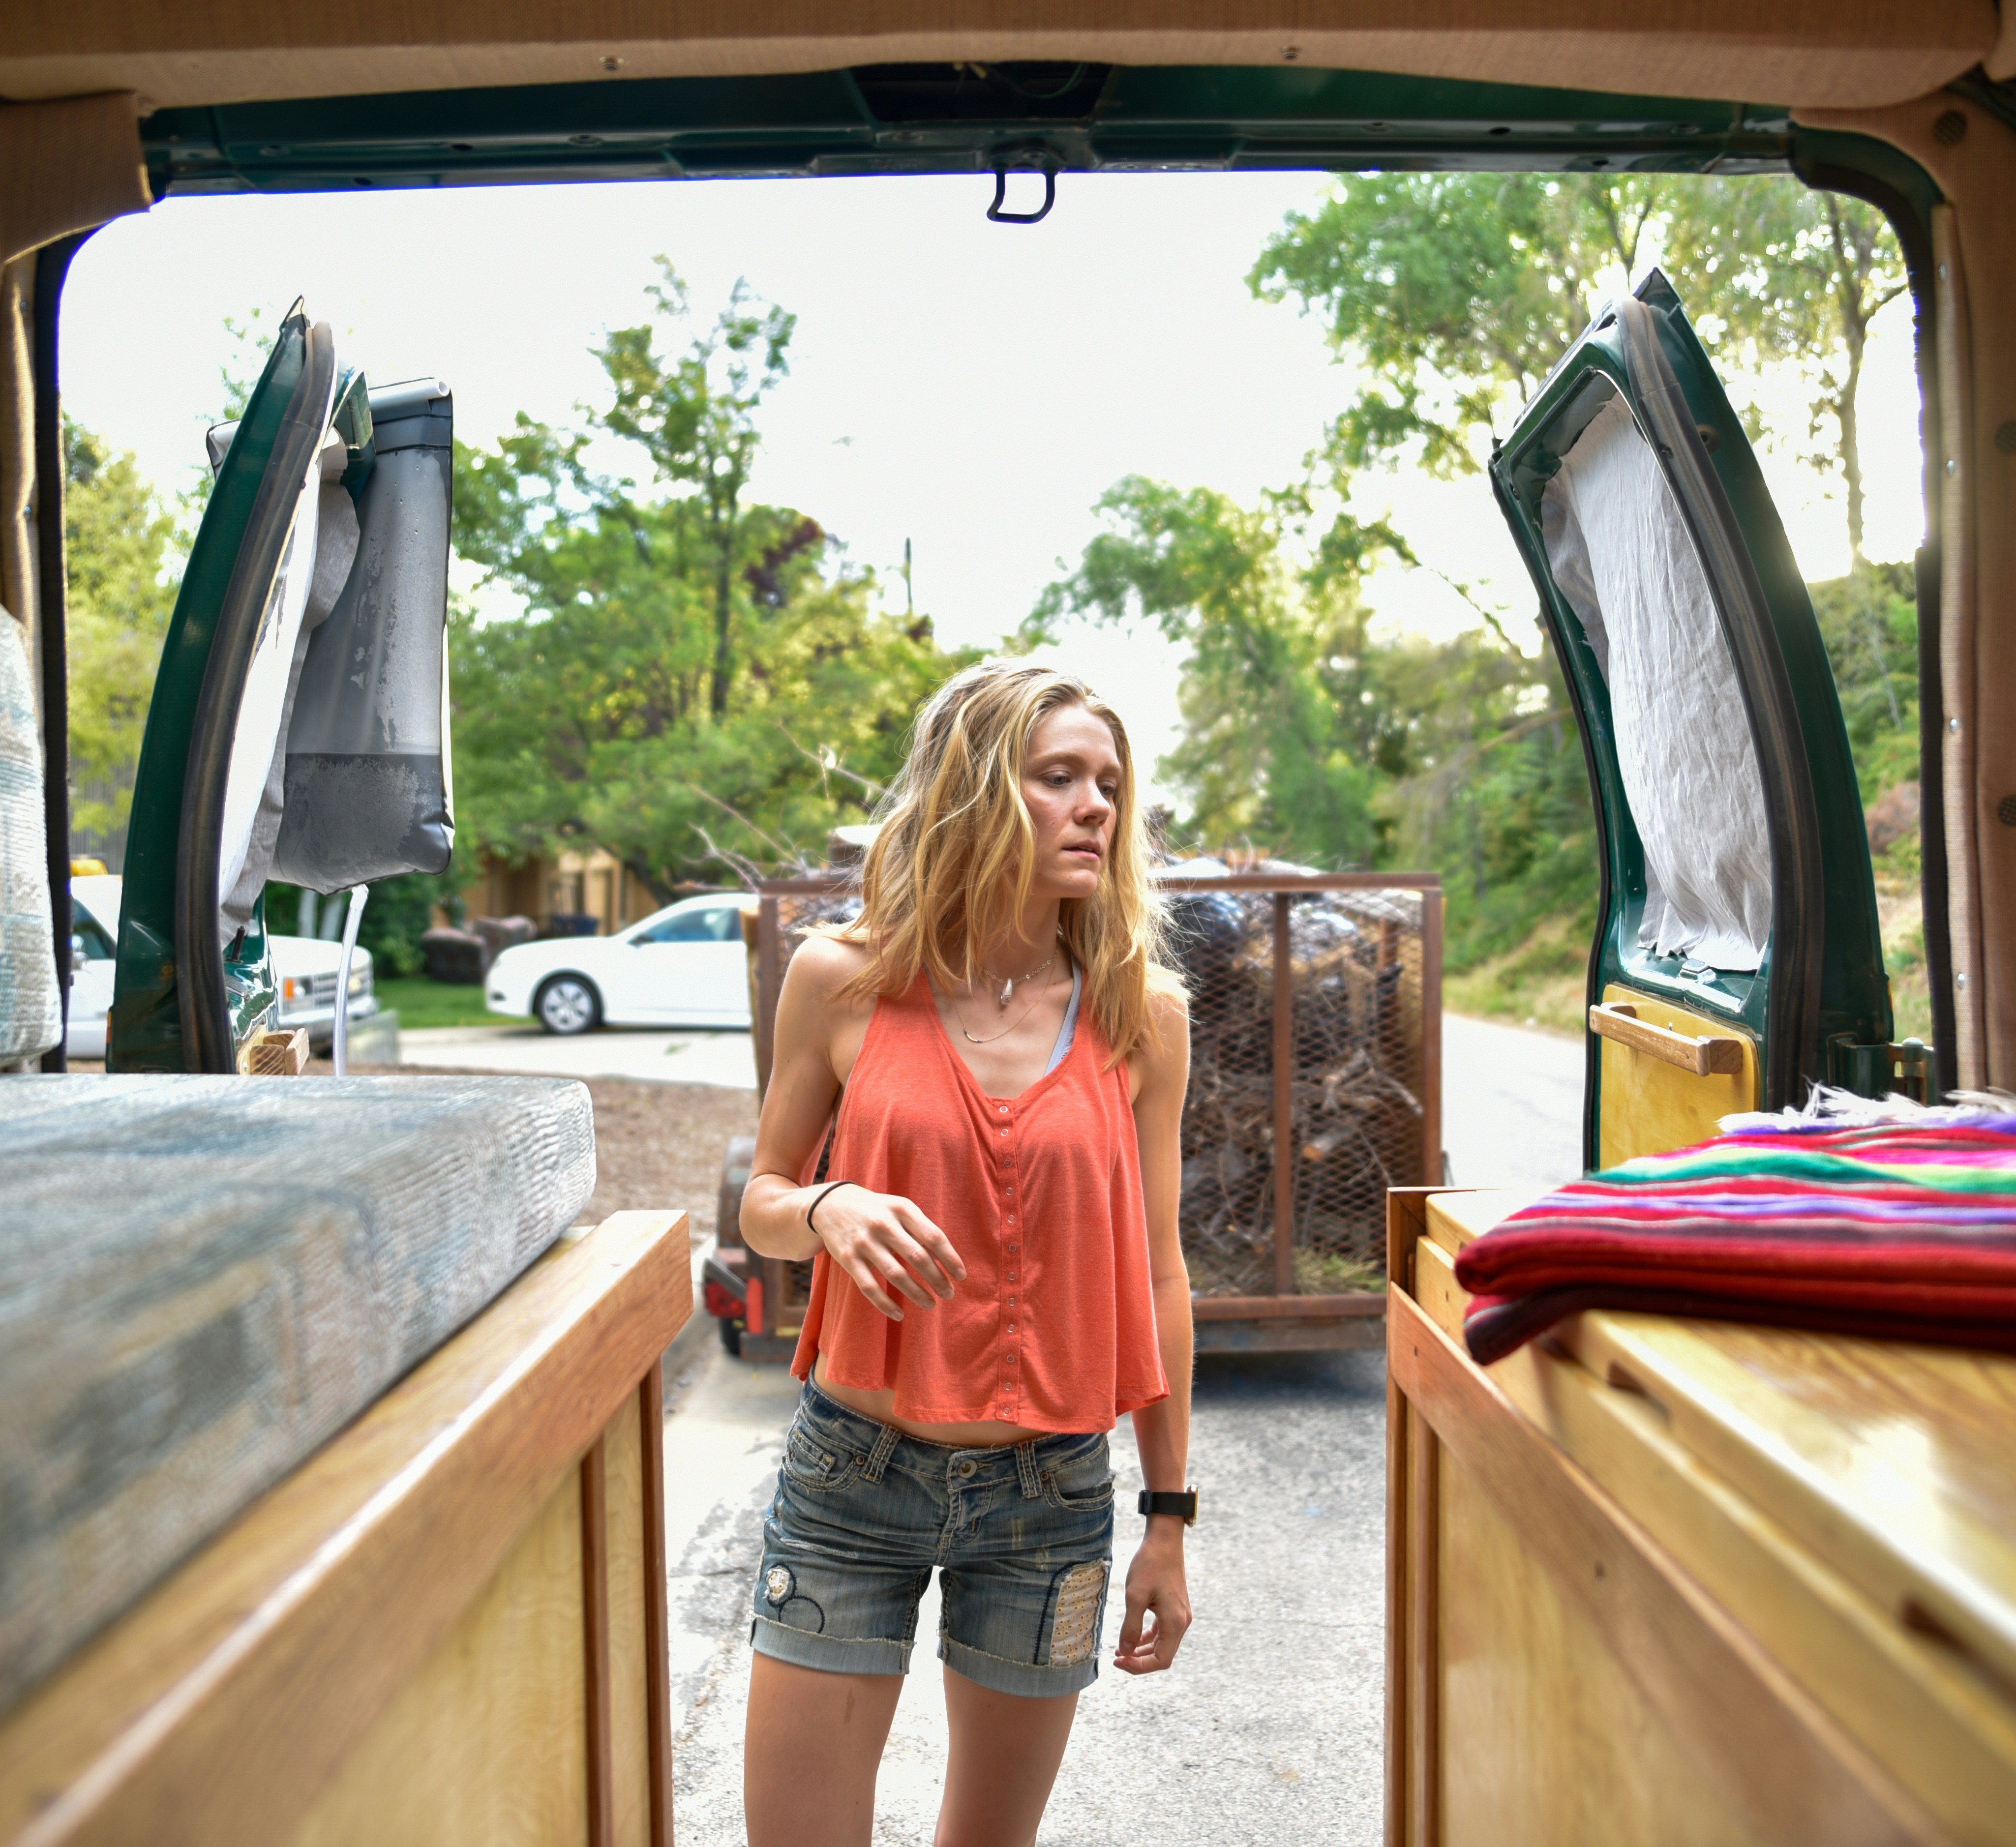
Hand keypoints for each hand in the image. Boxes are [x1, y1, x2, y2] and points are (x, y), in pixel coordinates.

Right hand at [811, 1185, 965, 1319]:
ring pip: (896, 1275)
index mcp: (902, 1209)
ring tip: (931, 1304)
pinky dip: (885, 1304)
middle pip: (918, 1257)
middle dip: (937, 1279)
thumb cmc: (877, 1210)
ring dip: (917, 1293)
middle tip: (949, 1294)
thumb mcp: (899, 1208)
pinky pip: (869, 1287)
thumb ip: (921, 1228)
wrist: (831, 1204)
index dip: (950, 1258)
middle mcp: (883, 1224)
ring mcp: (864, 1242)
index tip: (961, 1276)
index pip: (933, 1236)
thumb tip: (946, 1261)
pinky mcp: (847, 1259)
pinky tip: (899, 1314)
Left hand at [1113, 1524, 1190, 1673]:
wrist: (1164, 1541)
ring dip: (1143, 1650)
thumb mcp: (1135, 1596)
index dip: (1139, 1666)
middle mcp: (1182, 1622)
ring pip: (1163, 1644)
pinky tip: (1133, 1636)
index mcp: (1175, 1623)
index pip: (1160, 1660)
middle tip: (1116, 1658)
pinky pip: (1163, 1631)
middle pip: (1162, 1655)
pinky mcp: (1175, 1607)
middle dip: (1139, 1660)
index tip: (1118, 1661)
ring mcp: (1180, 1615)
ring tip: (1121, 1650)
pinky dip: (1148, 1638)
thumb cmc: (1149, 1565)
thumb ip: (1130, 1627)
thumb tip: (1125, 1652)